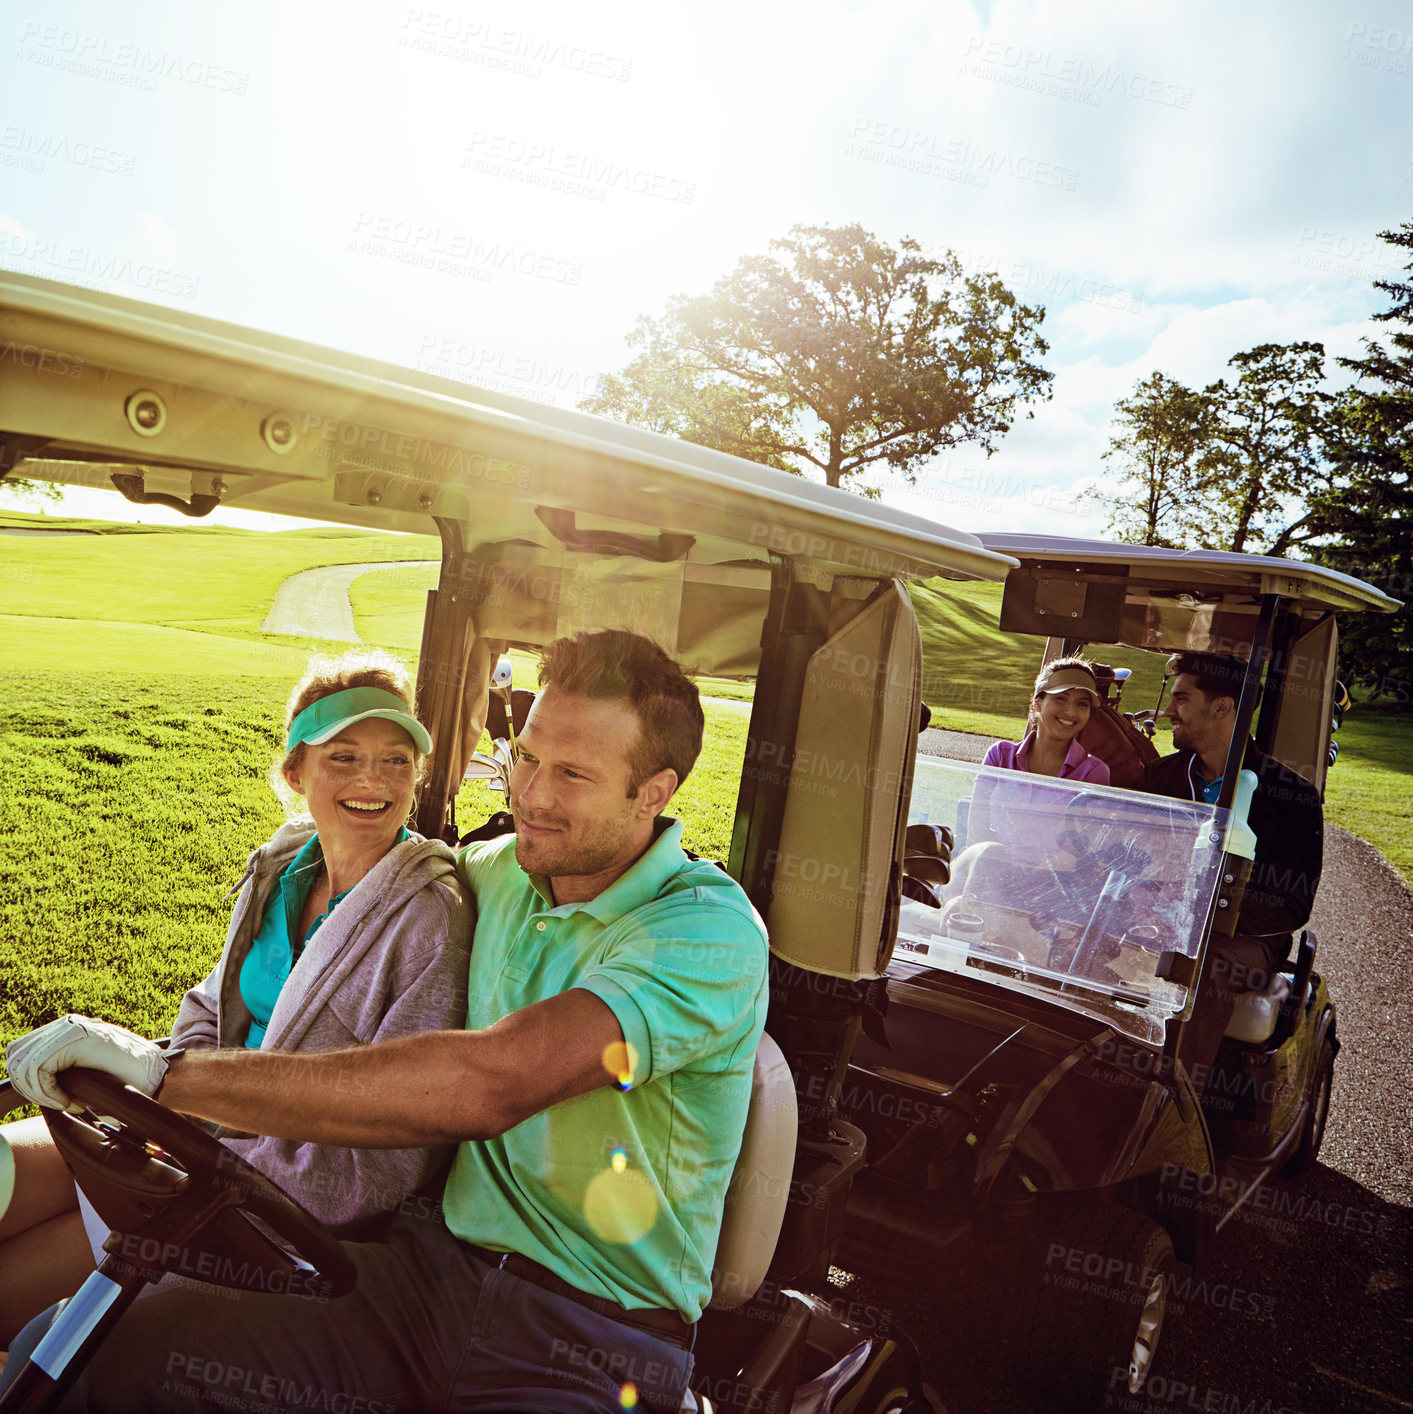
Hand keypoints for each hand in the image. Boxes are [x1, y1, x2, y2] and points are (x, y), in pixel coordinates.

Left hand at [5, 1015, 168, 1112]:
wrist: (158, 1077)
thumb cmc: (126, 1082)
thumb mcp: (85, 1075)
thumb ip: (60, 1072)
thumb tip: (30, 1086)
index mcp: (68, 1030)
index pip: (20, 1051)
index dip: (26, 1080)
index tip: (53, 1098)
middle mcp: (68, 1023)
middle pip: (16, 1055)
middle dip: (29, 1087)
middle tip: (58, 1102)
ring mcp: (74, 1027)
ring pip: (25, 1064)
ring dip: (41, 1092)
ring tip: (67, 1103)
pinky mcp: (80, 1037)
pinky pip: (41, 1068)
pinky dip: (50, 1092)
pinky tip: (72, 1101)